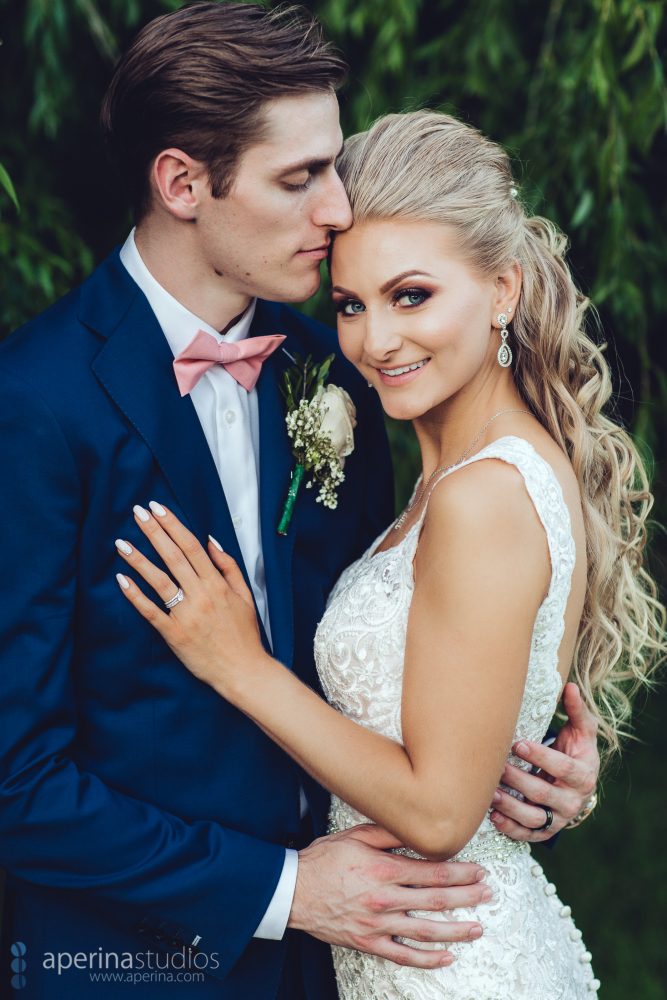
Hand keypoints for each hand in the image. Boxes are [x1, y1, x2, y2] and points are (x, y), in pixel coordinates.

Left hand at [115, 503, 266, 692]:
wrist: (243, 670)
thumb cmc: (244, 634)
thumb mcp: (245, 596)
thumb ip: (229, 567)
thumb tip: (212, 542)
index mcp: (218, 585)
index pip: (192, 547)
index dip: (174, 526)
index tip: (159, 509)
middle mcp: (201, 596)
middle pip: (174, 557)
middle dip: (154, 532)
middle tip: (138, 512)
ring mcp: (186, 615)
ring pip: (159, 581)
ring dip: (139, 560)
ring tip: (121, 542)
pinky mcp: (174, 634)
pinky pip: (151, 612)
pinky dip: (136, 596)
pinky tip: (122, 580)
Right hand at [290, 824, 489, 968]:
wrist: (292, 891)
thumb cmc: (323, 859)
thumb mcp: (355, 836)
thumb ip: (387, 833)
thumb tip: (416, 827)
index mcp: (383, 869)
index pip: (432, 872)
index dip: (460, 872)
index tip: (478, 871)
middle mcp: (384, 898)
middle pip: (436, 900)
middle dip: (467, 897)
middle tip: (488, 894)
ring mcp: (377, 924)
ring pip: (425, 930)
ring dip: (456, 930)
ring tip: (478, 928)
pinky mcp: (368, 942)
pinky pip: (403, 955)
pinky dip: (427, 958)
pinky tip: (446, 957)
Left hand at [489, 683, 598, 841]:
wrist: (578, 786)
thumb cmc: (576, 753)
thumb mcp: (582, 733)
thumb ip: (577, 711)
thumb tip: (569, 686)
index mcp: (583, 776)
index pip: (563, 768)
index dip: (541, 757)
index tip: (517, 744)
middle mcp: (572, 802)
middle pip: (543, 794)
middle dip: (518, 780)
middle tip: (496, 766)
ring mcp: (558, 819)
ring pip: (533, 818)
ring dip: (509, 806)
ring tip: (489, 791)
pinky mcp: (543, 832)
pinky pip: (526, 835)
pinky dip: (509, 827)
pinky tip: (492, 815)